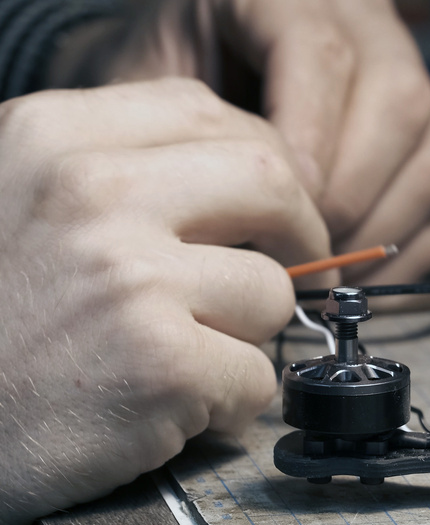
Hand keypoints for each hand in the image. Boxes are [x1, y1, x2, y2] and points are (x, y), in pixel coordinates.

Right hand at [0, 79, 329, 524]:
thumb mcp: (14, 200)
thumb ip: (111, 169)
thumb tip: (246, 169)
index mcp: (51, 138)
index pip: (204, 112)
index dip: (259, 160)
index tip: (266, 204)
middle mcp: (91, 193)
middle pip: (268, 180)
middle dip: (300, 230)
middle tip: (297, 267)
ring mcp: (132, 278)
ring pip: (271, 290)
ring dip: (248, 333)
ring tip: (183, 355)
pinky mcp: (162, 364)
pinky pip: (257, 377)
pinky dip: (229, 404)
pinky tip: (168, 407)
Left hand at [52, 0, 429, 284]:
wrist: (198, 69)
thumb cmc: (171, 82)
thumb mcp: (154, 82)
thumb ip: (187, 136)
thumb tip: (240, 227)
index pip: (323, 56)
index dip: (308, 139)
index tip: (277, 204)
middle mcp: (366, 32)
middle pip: (400, 103)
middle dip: (351, 193)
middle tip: (301, 249)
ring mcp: (405, 93)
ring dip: (379, 234)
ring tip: (320, 274)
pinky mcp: (422, 150)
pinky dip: (397, 263)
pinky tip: (346, 285)